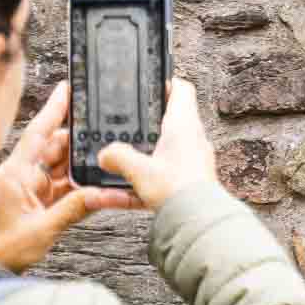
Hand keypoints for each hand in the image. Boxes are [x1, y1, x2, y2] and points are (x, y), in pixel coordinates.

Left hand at [0, 81, 138, 272]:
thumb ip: (74, 209)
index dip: (53, 110)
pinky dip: (81, 187)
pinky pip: (65, 187)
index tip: (67, 89)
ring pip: (63, 167)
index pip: (37, 133)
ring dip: (83, 167)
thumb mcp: (42, 229)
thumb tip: (102, 193)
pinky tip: (98, 187)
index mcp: (15, 174)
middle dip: (81, 143)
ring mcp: (30, 188)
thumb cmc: (1, 249)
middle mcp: (22, 176)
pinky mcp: (38, 201)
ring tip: (106, 163)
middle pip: (56, 148)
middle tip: (106, 136)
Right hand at [98, 78, 219, 211]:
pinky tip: (131, 190)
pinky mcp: (193, 180)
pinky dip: (152, 176)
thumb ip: (118, 157)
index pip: (182, 90)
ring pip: (170, 147)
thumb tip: (105, 154)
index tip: (152, 84)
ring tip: (130, 157)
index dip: (167, 83)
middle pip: (174, 119)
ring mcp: (196, 160)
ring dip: (152, 150)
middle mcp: (194, 139)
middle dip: (152, 121)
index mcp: (184, 125)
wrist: (198, 222)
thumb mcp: (139, 169)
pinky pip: (169, 172)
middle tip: (133, 122)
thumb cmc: (178, 190)